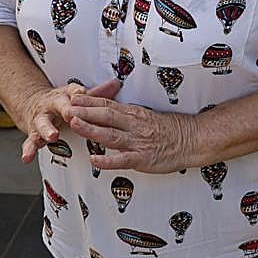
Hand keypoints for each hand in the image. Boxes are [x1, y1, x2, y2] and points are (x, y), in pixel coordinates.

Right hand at [20, 78, 120, 163]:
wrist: (33, 105)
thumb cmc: (59, 103)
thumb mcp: (74, 96)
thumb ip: (94, 94)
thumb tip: (115, 84)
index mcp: (64, 97)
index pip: (72, 92)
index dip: (77, 93)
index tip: (81, 93)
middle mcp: (51, 106)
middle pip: (58, 106)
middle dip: (65, 110)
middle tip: (70, 115)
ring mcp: (41, 120)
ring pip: (43, 124)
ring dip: (47, 130)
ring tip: (52, 136)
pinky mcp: (33, 134)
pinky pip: (30, 142)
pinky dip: (28, 150)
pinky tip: (27, 157)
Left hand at [66, 94, 196, 173]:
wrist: (191, 139)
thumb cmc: (169, 128)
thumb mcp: (146, 116)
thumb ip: (127, 116)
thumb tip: (108, 113)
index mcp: (134, 113)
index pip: (108, 103)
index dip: (89, 100)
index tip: (74, 96)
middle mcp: (133, 125)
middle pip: (105, 115)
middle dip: (85, 111)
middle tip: (67, 107)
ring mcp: (137, 142)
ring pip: (110, 135)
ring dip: (91, 129)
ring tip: (75, 124)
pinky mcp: (142, 158)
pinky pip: (122, 160)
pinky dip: (108, 160)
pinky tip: (95, 160)